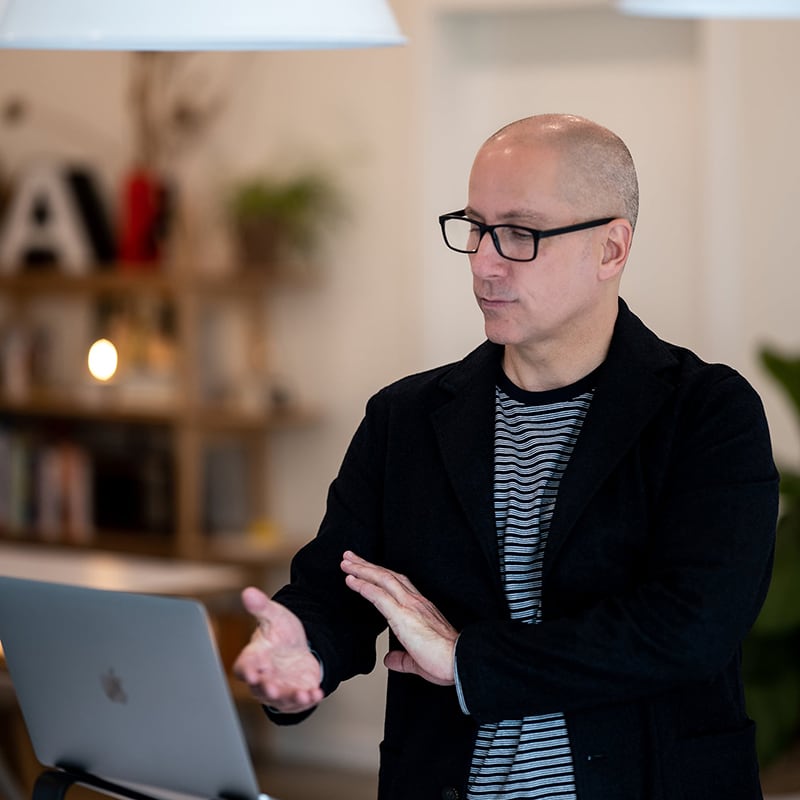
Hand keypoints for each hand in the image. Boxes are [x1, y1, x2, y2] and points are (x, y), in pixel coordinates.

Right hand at [233, 587, 322, 713]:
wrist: (297, 647)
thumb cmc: (279, 633)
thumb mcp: (274, 616)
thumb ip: (261, 607)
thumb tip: (248, 592)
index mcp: (253, 659)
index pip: (244, 668)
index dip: (247, 671)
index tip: (252, 673)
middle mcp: (263, 678)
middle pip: (261, 688)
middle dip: (267, 689)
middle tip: (272, 689)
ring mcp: (279, 689)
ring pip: (281, 698)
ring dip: (291, 698)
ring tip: (302, 695)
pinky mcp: (296, 694)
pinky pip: (300, 701)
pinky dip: (308, 699)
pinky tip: (316, 693)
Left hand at [341, 551, 456, 685]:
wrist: (458, 662)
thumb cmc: (445, 662)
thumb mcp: (417, 660)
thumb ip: (402, 658)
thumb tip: (390, 658)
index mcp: (421, 609)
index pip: (398, 585)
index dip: (381, 576)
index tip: (366, 570)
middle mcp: (415, 602)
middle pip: (387, 575)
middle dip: (367, 565)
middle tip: (350, 557)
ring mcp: (410, 605)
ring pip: (382, 579)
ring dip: (362, 569)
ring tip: (346, 562)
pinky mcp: (403, 614)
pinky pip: (378, 595)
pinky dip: (363, 585)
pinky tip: (351, 581)